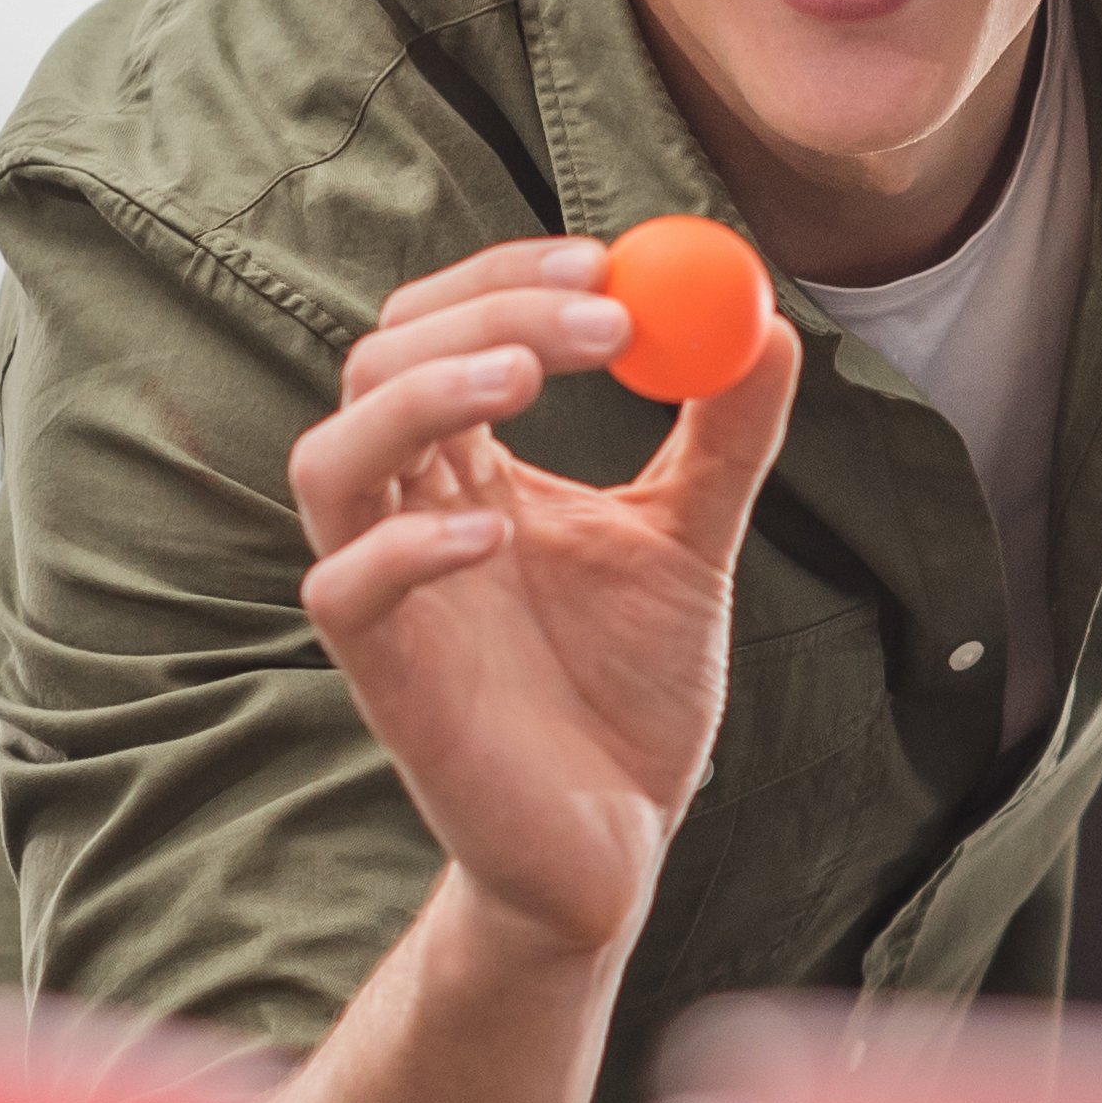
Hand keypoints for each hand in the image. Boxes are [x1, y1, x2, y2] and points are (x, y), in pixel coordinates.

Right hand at [290, 238, 803, 963]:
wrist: (613, 843)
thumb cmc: (629, 693)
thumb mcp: (692, 542)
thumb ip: (723, 438)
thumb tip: (770, 324)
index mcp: (469, 464)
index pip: (444, 324)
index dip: (509, 275)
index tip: (610, 259)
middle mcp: (407, 511)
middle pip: (380, 362)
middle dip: (486, 313)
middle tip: (603, 315)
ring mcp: (385, 593)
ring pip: (330, 459)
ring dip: (419, 397)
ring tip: (524, 378)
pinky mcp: (382, 676)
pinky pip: (344, 587)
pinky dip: (407, 543)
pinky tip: (493, 533)